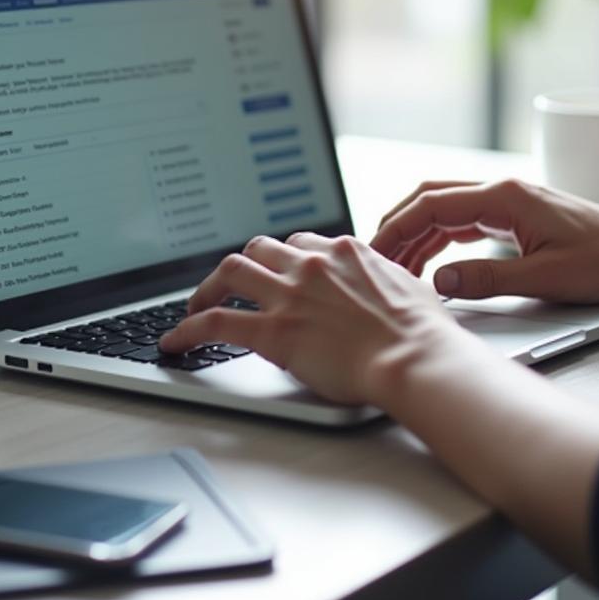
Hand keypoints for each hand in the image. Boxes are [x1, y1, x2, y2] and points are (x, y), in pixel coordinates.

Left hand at [159, 233, 473, 404]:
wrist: (414, 355)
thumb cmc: (420, 330)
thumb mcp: (407, 285)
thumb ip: (381, 279)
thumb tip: (381, 285)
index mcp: (343, 252)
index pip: (299, 244)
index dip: (283, 260)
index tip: (276, 274)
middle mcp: (311, 265)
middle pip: (259, 248)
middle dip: (242, 265)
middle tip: (231, 285)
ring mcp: (289, 295)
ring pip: (231, 272)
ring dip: (208, 287)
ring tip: (196, 307)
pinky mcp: (273, 331)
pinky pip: (217, 321)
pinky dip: (189, 328)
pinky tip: (177, 340)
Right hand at [372, 179, 598, 302]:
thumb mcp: (544, 279)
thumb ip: (486, 279)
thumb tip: (437, 283)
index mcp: (505, 197)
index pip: (432, 203)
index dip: (397, 227)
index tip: (374, 252)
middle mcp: (504, 191)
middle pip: (432, 197)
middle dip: (399, 225)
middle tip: (376, 257)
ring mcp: (511, 201)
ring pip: (447, 208)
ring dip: (419, 234)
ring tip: (397, 265)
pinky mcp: (519, 216)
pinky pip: (467, 220)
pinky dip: (442, 238)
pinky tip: (433, 262)